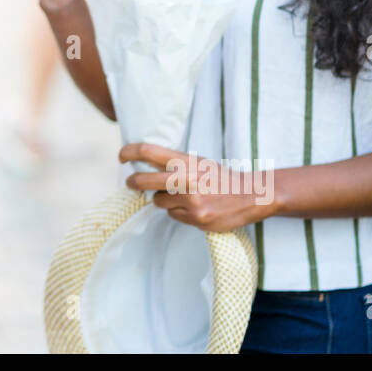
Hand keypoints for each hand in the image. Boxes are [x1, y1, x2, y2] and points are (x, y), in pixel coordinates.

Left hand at [119, 143, 274, 231]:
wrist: (250, 195)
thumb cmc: (220, 177)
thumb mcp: (198, 162)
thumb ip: (175, 164)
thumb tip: (144, 165)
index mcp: (186, 161)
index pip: (148, 151)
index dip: (129, 152)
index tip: (121, 156)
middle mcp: (185, 179)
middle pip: (143, 180)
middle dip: (133, 182)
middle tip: (131, 182)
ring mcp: (190, 200)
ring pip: (158, 201)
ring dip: (163, 199)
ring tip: (182, 196)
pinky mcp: (195, 218)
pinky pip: (173, 215)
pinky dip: (178, 212)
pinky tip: (194, 208)